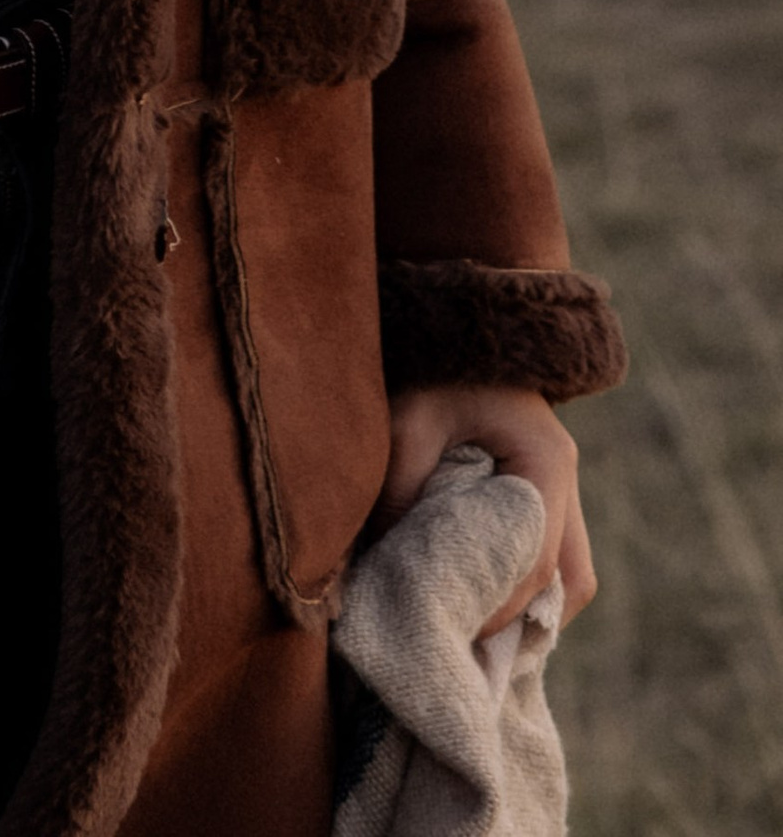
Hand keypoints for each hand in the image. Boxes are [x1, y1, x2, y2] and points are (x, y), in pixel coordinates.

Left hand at [377, 384, 595, 633]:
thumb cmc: (433, 365)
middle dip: (526, 617)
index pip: (538, 560)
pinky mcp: (547, 489)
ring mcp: (564, 485)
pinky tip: (483, 595)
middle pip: (572, 579)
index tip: (457, 629)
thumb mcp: (409, 419)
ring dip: (531, 604)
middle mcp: (566, 477)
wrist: (458, 320)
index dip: (501, 605)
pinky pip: (554, 556)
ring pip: (571, 573)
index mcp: (545, 460)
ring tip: (476, 626)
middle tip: (470, 638)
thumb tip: (386, 560)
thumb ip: (401, 486)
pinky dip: (526, 583)